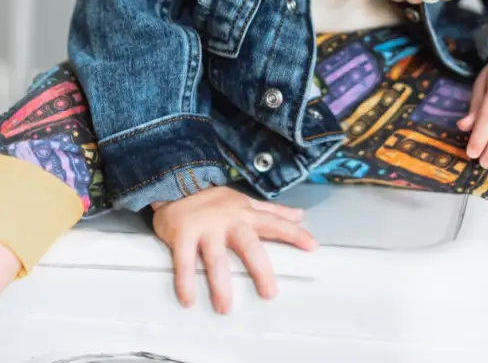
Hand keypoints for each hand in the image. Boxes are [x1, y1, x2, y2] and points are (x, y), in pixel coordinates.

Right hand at [151, 185, 317, 313]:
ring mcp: (205, 227)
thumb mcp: (244, 202)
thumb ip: (272, 211)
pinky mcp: (182, 234)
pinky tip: (188, 299)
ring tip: (225, 308)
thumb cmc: (214, 199)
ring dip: (220, 284)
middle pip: (247, 245)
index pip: (273, 222)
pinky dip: (185, 281)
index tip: (312, 246)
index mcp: (245, 213)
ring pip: (215, 257)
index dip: (293, 233)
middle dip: (259, 269)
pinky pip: (184, 261)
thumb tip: (300, 214)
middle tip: (269, 293)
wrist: (175, 180)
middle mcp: (228, 220)